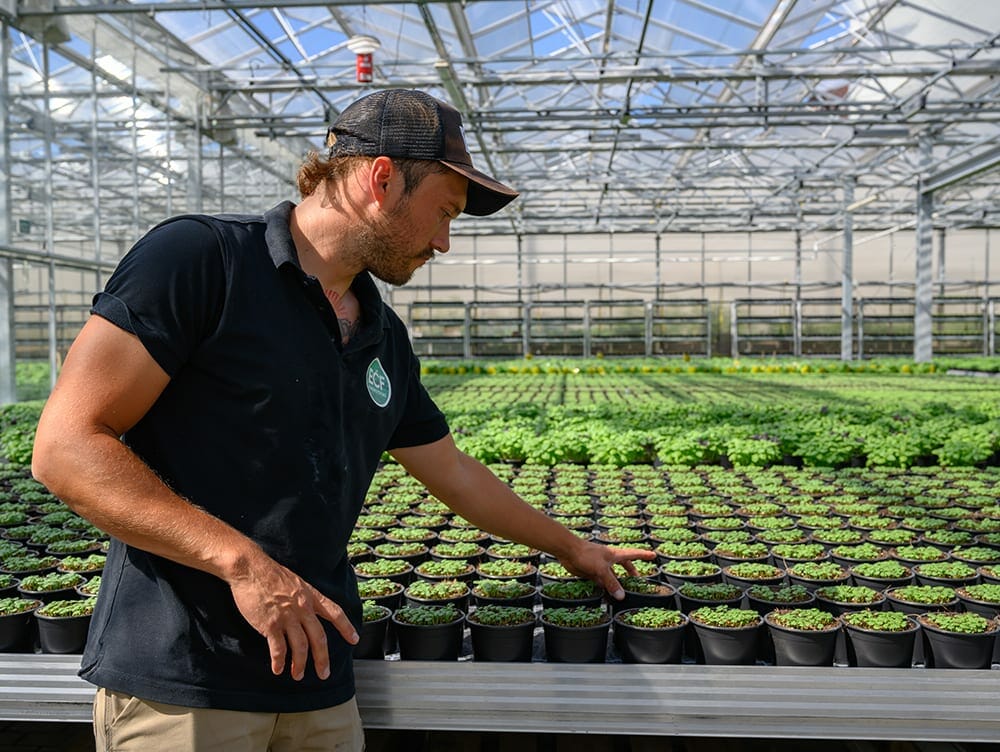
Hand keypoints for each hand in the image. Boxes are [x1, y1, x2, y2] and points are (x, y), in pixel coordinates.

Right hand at [228, 552, 357, 680]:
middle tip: (324, 673)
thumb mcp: (296, 582)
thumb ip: (303, 598)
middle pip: (319, 638)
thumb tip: (307, 612)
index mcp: (311, 596)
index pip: (335, 612)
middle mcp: (303, 608)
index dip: (346, 627)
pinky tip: (278, 669)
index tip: (354, 639)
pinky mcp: (270, 625)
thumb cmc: (270, 573)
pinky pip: (278, 649)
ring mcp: (287, 617)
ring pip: (300, 647)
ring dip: (300, 664)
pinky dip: (279, 662)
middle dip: (322, 659)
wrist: (251, 568)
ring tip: (298, 675)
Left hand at [559, 543, 657, 599]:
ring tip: (622, 592)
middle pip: (623, 565)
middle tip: (637, 579)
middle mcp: (609, 560)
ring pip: (612, 575)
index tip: (653, 555)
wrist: (568, 551)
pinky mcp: (591, 572)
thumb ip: (611, 582)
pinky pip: (601, 581)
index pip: (633, 554)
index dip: (643, 555)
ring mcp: (600, 566)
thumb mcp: (601, 569)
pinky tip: (606, 595)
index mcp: (615, 555)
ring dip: (616, 583)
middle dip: (630, 571)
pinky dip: (605, 588)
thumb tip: (621, 596)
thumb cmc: (586, 554)